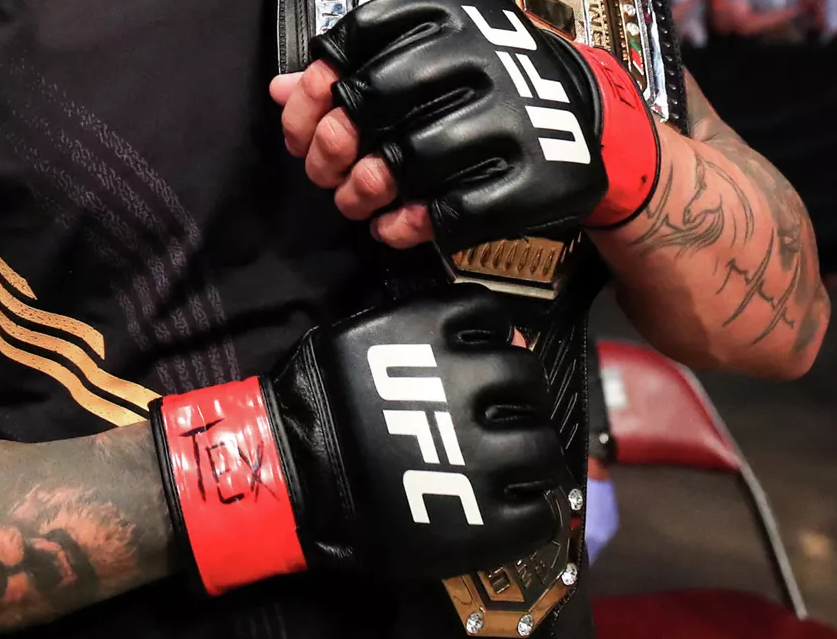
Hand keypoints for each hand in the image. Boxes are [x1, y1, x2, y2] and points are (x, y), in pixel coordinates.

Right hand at [151, 285, 565, 594]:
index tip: (481, 362)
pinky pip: (538, 513)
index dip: (493, 341)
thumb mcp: (364, 339)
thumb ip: (424, 332)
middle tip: (495, 417)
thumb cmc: (319, 401)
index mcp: (433, 333)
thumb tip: (495, 334)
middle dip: (516, 397)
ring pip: (544, 446)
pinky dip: (531, 510)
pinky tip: (507, 509)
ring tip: (506, 468)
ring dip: (531, 454)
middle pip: (528, 380)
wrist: (292, 476)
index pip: (494, 319)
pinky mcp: (486, 517)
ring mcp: (483, 453)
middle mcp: (468, 384)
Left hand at [283, 0, 662, 250]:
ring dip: (364, 190)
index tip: (309, 119)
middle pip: (375, 97)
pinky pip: (456, 210)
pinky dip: (410, 225)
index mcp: (453, 8)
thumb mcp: (428, 58)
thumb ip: (356, 69)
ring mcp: (520, 113)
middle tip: (326, 171)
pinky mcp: (543, 176)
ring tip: (355, 203)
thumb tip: (282, 91)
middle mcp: (488, 49)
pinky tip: (393, 227)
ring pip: (410, 158)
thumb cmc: (485, 87)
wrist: (589, 123)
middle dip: (334, 143)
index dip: (318, 84)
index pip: (358, 34)